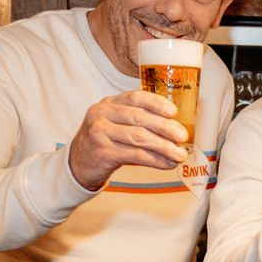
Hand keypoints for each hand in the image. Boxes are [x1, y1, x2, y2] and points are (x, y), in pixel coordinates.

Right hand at [68, 90, 190, 189]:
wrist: (77, 162)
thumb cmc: (105, 141)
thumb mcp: (116, 123)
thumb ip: (139, 121)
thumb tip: (175, 129)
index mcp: (108, 103)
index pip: (136, 97)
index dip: (157, 103)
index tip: (174, 112)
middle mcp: (102, 114)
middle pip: (140, 118)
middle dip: (166, 128)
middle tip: (183, 136)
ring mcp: (100, 133)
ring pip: (139, 138)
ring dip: (164, 147)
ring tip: (180, 154)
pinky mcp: (102, 152)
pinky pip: (135, 155)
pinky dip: (155, 160)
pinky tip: (167, 163)